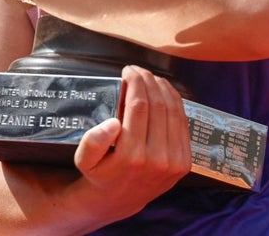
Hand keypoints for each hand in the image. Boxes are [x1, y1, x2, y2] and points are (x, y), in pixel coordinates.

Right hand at [73, 66, 191, 218]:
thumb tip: (113, 122)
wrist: (121, 199)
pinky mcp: (184, 162)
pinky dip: (175, 103)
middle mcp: (157, 159)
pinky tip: (164, 91)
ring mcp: (174, 161)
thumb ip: (92, 141)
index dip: (135, 82)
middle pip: (158, 105)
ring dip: (163, 88)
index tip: (127, 70)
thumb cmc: (100, 173)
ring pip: (173, 112)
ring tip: (150, 77)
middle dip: (148, 81)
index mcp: (131, 156)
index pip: (139, 106)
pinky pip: (182, 124)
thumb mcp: (84, 159)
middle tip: (137, 70)